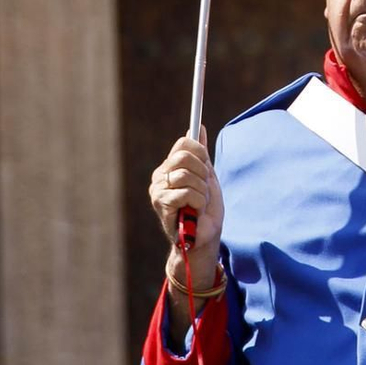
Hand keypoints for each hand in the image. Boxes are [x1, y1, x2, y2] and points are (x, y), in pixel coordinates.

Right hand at [148, 130, 223, 284]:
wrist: (204, 237)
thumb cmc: (205, 209)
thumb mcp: (207, 176)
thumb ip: (201, 154)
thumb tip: (199, 127)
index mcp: (170, 166)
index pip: (184, 143)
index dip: (200, 152)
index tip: (207, 167)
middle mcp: (160, 176)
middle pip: (184, 157)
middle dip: (202, 173)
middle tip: (204, 188)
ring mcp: (158, 190)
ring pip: (186, 175)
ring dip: (201, 190)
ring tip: (200, 203)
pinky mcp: (161, 204)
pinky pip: (185, 192)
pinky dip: (198, 201)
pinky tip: (195, 211)